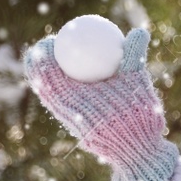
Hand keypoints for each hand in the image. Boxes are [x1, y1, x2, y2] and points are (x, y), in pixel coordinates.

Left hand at [23, 27, 179, 180]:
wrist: (137, 150)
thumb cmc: (139, 115)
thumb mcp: (138, 83)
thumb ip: (134, 57)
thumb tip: (139, 30)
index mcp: (77, 100)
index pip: (50, 74)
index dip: (44, 56)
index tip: (50, 41)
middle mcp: (68, 113)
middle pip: (44, 84)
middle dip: (40, 64)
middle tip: (46, 47)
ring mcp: (70, 121)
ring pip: (49, 95)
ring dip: (45, 78)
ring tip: (48, 61)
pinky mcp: (74, 127)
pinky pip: (60, 104)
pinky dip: (58, 91)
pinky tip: (65, 81)